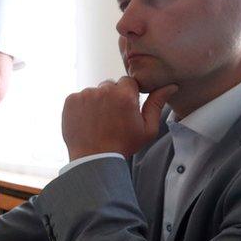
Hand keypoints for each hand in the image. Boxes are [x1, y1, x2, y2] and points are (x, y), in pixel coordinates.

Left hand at [61, 76, 177, 159]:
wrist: (94, 159)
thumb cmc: (123, 146)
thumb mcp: (147, 129)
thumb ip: (156, 104)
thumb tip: (170, 86)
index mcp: (125, 95)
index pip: (128, 81)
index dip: (128, 94)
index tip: (125, 108)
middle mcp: (104, 90)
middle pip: (110, 85)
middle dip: (112, 96)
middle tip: (112, 116)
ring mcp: (85, 94)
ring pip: (94, 91)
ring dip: (97, 101)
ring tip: (99, 121)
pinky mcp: (70, 100)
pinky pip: (79, 97)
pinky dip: (82, 106)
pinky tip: (87, 121)